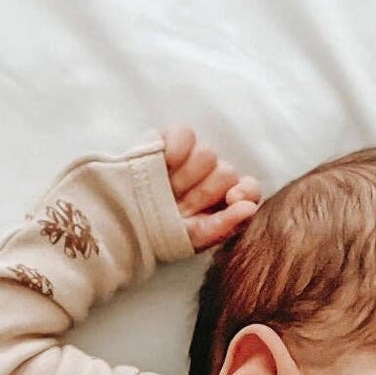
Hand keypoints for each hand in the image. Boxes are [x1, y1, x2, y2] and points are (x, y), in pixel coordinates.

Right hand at [160, 125, 260, 250]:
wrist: (126, 222)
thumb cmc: (160, 233)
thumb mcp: (192, 240)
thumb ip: (223, 227)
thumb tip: (249, 209)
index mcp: (221, 200)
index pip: (249, 189)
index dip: (245, 192)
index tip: (232, 199)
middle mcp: (210, 176)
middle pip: (226, 173)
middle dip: (202, 194)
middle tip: (180, 207)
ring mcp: (191, 157)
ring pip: (207, 155)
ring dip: (185, 178)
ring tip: (167, 191)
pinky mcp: (172, 139)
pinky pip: (186, 134)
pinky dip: (177, 149)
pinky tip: (165, 164)